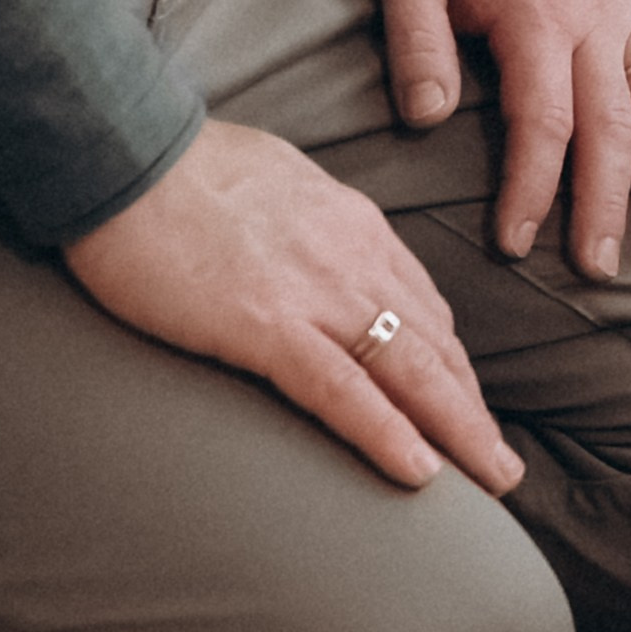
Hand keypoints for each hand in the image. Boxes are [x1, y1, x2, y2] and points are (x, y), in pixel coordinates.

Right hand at [61, 114, 520, 496]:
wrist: (128, 151)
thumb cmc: (181, 168)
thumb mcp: (276, 181)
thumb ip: (309, 221)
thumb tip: (315, 243)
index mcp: (352, 223)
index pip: (421, 304)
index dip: (450, 363)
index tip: (466, 406)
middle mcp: (353, 256)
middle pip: (433, 344)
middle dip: (473, 408)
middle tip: (502, 466)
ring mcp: (315, 291)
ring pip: (410, 371)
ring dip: (459, 430)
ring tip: (493, 480)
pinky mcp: (266, 324)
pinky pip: (343, 390)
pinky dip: (388, 433)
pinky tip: (421, 473)